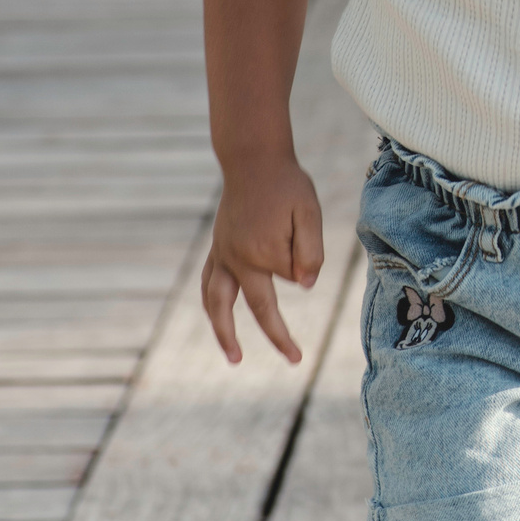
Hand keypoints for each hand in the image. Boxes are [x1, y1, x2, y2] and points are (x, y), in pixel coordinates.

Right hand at [201, 158, 322, 364]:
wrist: (253, 160)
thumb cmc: (287, 185)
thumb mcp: (309, 212)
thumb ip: (310, 251)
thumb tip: (304, 286)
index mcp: (261, 253)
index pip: (286, 285)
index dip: (296, 294)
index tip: (300, 324)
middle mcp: (237, 259)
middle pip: (253, 307)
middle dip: (275, 335)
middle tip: (294, 360)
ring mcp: (223, 255)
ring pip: (217, 302)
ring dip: (224, 331)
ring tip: (234, 357)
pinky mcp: (218, 248)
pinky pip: (209, 283)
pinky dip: (213, 304)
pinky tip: (219, 315)